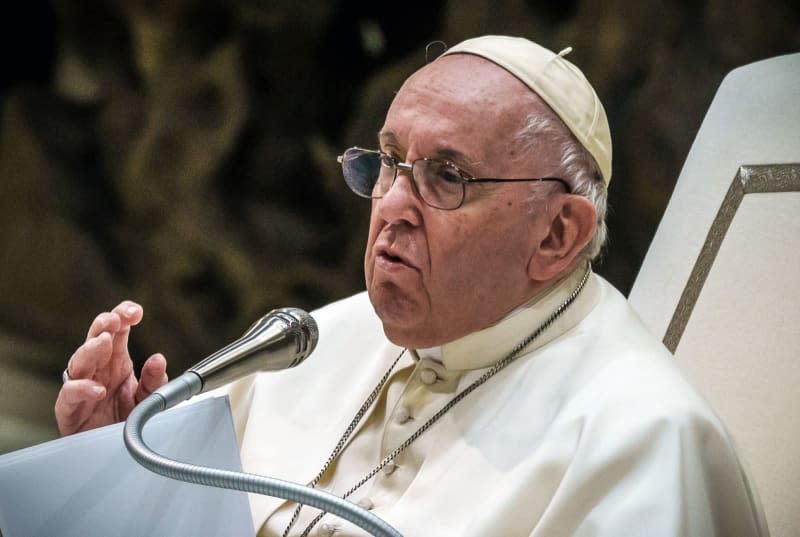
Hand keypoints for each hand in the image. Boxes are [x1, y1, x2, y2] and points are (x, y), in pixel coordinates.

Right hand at [54, 301, 167, 434]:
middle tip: (114, 320)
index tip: (135, 312)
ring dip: (90, 350)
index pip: (117, 330)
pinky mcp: (70, 410)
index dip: (123, 316)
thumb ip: (154, 380)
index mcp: (116, 360)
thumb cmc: (127, 419)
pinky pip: (69, 396)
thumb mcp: (148, 397)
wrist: (116, 451)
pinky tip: (97, 389)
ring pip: (79, 361)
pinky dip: (81, 390)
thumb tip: (159, 359)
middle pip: (95, 339)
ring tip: (104, 342)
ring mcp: (82, 387)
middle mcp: (98, 369)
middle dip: (103, 325)